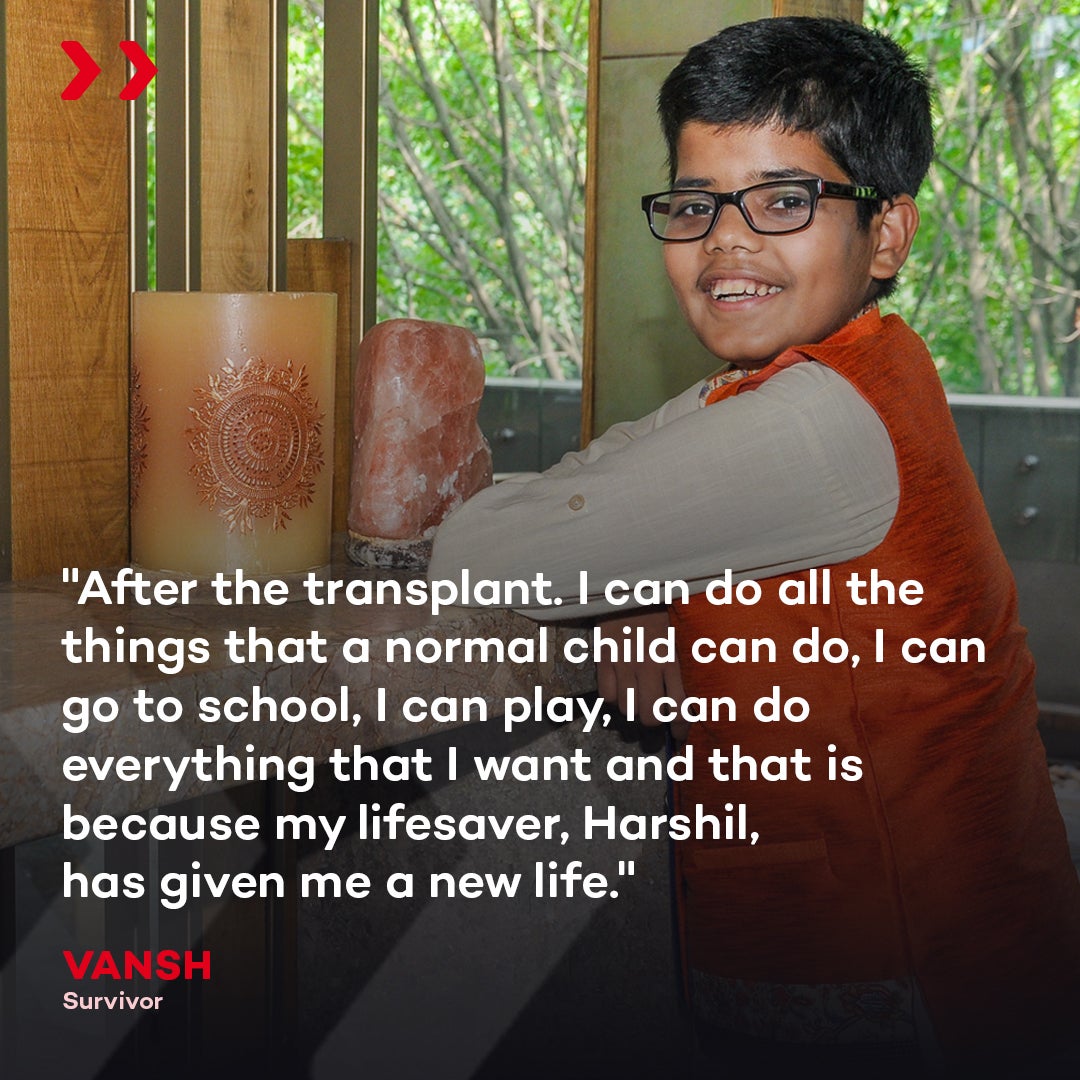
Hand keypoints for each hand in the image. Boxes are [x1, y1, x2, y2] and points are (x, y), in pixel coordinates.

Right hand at [595, 609, 686, 734]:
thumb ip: (685, 662)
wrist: (631, 581)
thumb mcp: (682, 632)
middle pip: (651, 716)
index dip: (681, 728)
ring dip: (634, 708)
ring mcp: (624, 662)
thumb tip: (689, 696)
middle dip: (656, 721)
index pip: (681, 707)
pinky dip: (613, 696)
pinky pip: (606, 695)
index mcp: (674, 658)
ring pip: (627, 709)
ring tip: (639, 699)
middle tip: (658, 716)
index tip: (680, 734)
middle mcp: (649, 664)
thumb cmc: (662, 607)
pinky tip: (620, 687)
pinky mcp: (604, 657)